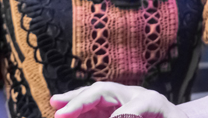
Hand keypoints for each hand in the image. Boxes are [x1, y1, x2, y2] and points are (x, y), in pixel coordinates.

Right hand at [51, 82, 186, 117]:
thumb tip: (121, 116)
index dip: (122, 116)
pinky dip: (78, 107)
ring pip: (95, 95)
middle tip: (62, 114)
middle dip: (84, 101)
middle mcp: (134, 95)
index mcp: (152, 102)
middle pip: (106, 92)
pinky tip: (63, 110)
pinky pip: (93, 105)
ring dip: (75, 100)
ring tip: (56, 103)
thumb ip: (138, 114)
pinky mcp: (114, 107)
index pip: (134, 107)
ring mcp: (122, 99)